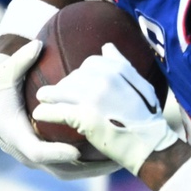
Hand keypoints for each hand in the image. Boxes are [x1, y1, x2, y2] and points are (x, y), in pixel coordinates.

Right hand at [0, 43, 113, 179]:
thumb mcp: (5, 74)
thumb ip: (20, 61)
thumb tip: (37, 46)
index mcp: (15, 134)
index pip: (36, 152)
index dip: (56, 153)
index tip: (76, 151)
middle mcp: (26, 152)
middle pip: (59, 170)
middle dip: (86, 168)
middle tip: (111, 161)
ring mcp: (37, 158)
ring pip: (68, 172)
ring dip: (93, 169)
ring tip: (118, 162)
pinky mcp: (46, 157)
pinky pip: (70, 166)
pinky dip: (89, 165)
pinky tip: (110, 157)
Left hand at [32, 44, 177, 174]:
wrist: (150, 145)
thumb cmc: (146, 118)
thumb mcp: (141, 85)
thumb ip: (122, 64)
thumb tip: (106, 46)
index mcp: (119, 69)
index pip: (90, 63)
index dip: (80, 74)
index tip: (76, 84)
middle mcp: (106, 79)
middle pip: (74, 77)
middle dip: (64, 86)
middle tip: (57, 96)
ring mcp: (95, 97)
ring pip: (62, 91)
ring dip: (49, 95)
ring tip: (42, 99)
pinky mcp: (86, 116)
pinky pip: (58, 110)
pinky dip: (46, 112)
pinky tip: (39, 114)